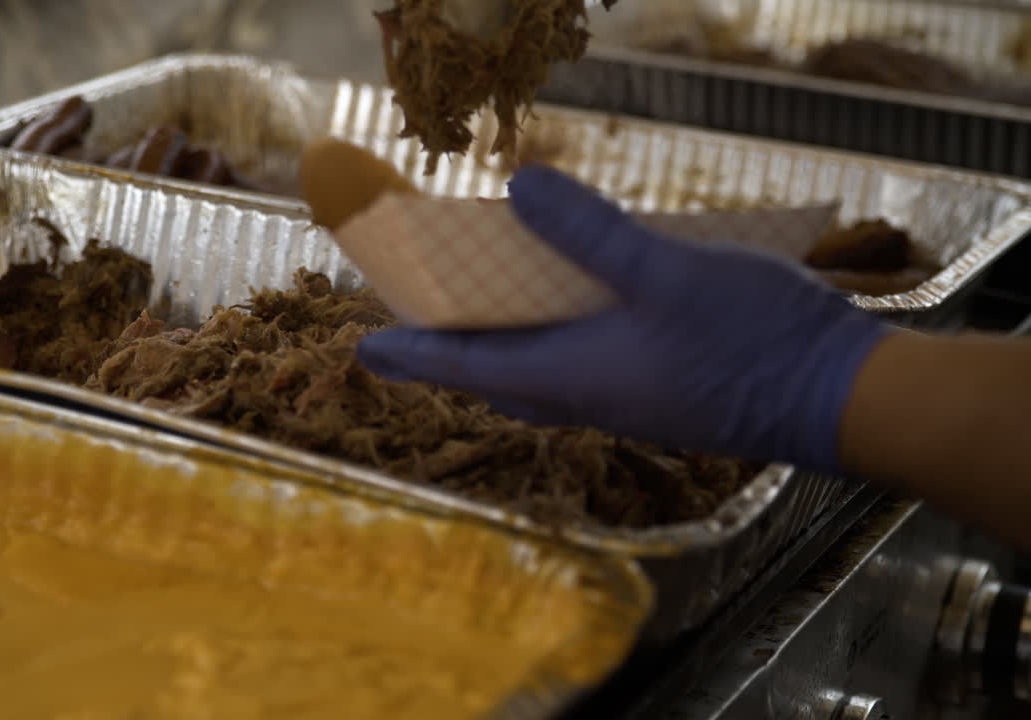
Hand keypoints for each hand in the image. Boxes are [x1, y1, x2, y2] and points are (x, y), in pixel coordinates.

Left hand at [357, 166, 889, 471]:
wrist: (840, 397)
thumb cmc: (751, 339)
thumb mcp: (666, 271)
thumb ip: (592, 233)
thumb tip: (521, 187)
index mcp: (574, 376)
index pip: (467, 368)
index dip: (413, 355)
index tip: (365, 351)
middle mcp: (591, 397)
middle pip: (497, 377)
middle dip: (450, 354)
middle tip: (417, 326)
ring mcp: (628, 399)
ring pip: (540, 378)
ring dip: (502, 349)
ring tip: (482, 314)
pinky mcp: (660, 391)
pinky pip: (582, 371)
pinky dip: (554, 342)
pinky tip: (573, 308)